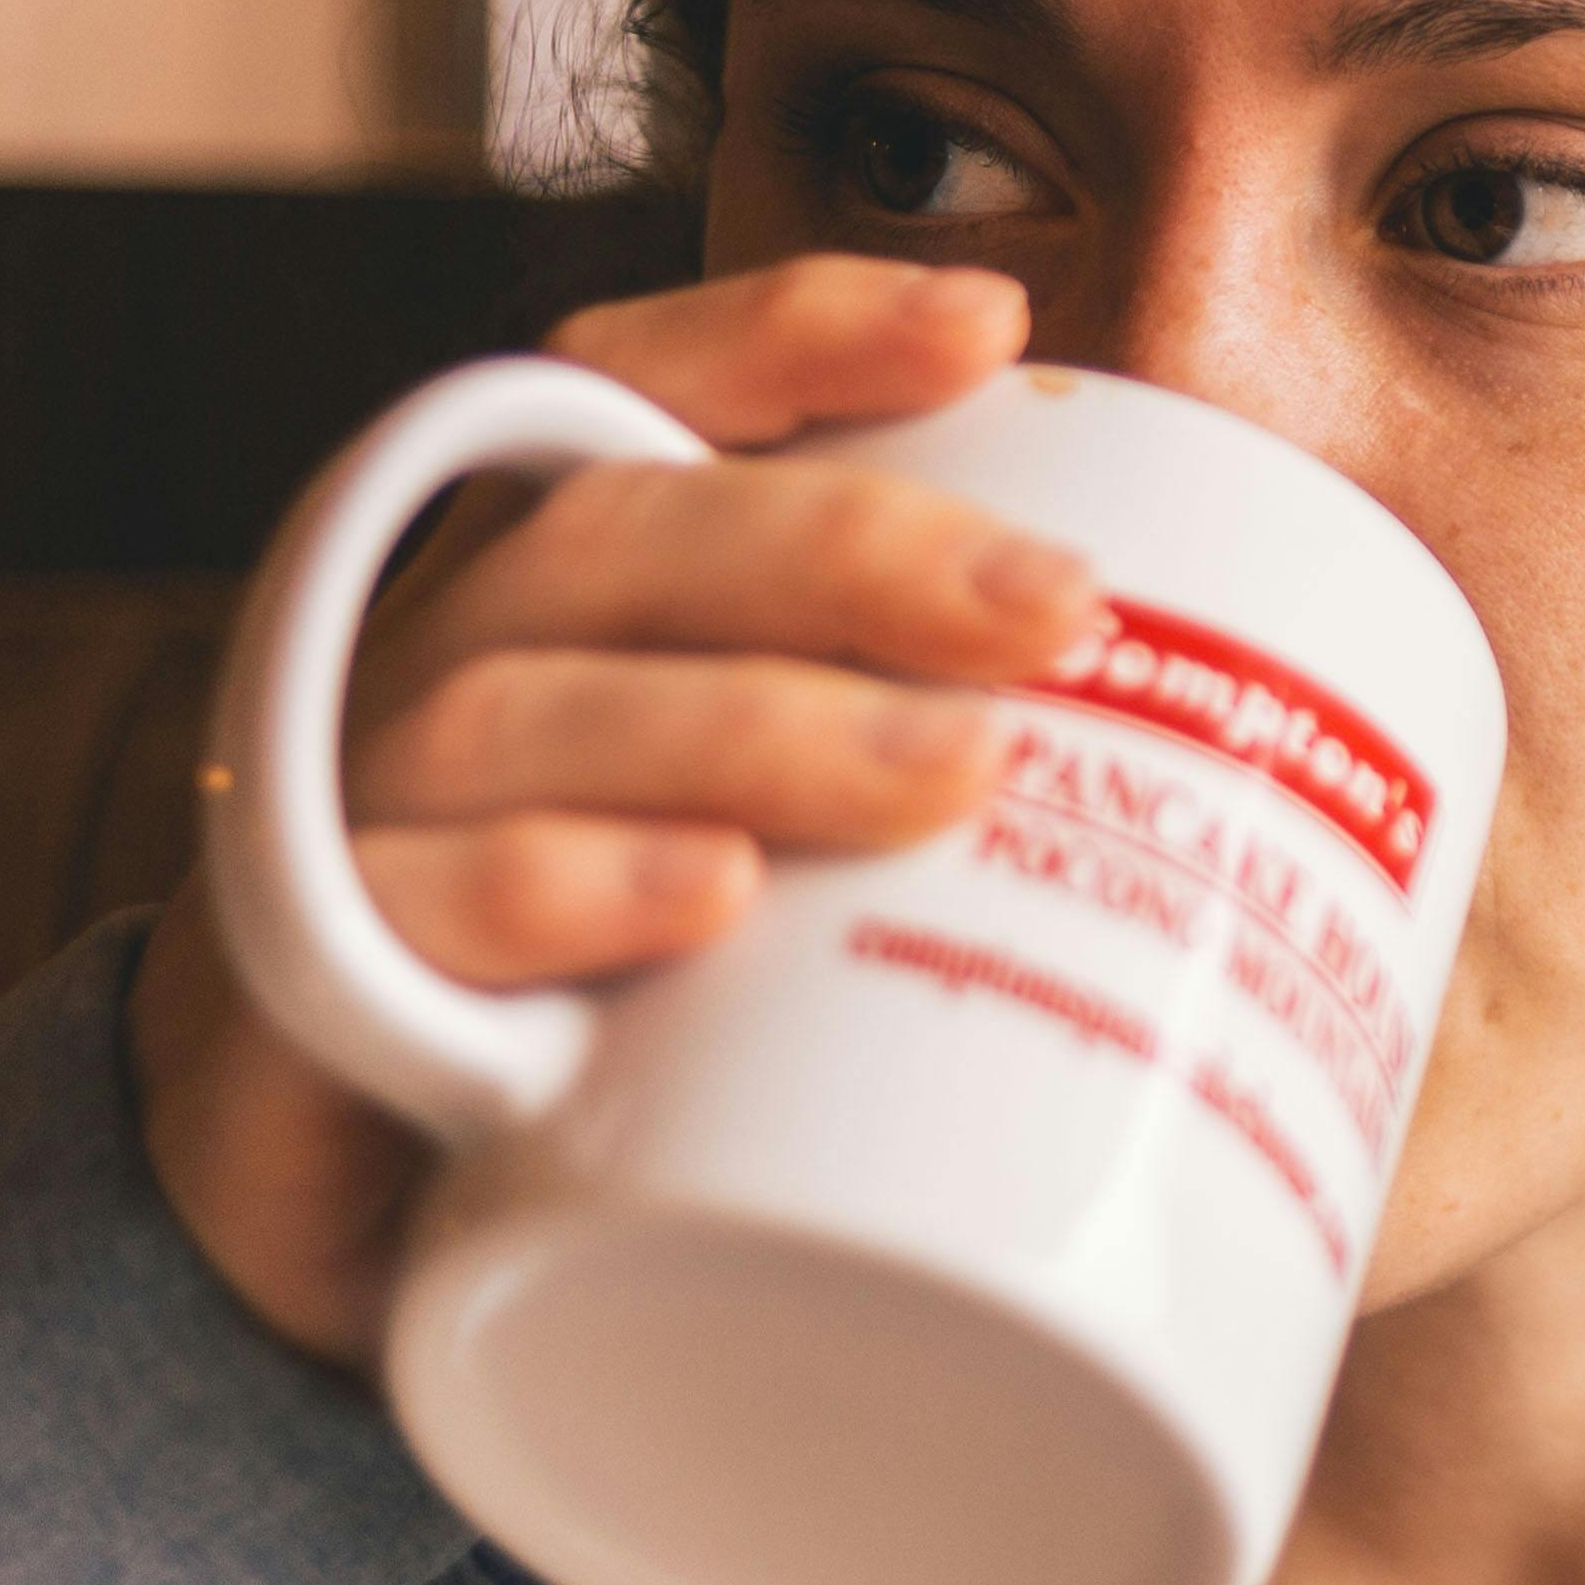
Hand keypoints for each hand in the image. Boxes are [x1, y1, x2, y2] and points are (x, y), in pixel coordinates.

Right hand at [129, 256, 1102, 1368]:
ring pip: (530, 712)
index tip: (997, 324)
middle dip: (847, 548)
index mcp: (561, 595)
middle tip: (1064, 614)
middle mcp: (439, 666)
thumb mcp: (806, 875)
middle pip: (621, 537)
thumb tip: (1277, 775)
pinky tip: (699, 898)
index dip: (801, 334)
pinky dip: (554, 890)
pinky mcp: (306, 1012)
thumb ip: (964, 779)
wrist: (380, 1260)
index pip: (647, 391)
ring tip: (957, 775)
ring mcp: (348, 825)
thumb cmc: (638, 1021)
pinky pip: (403, 913)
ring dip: (751, 725)